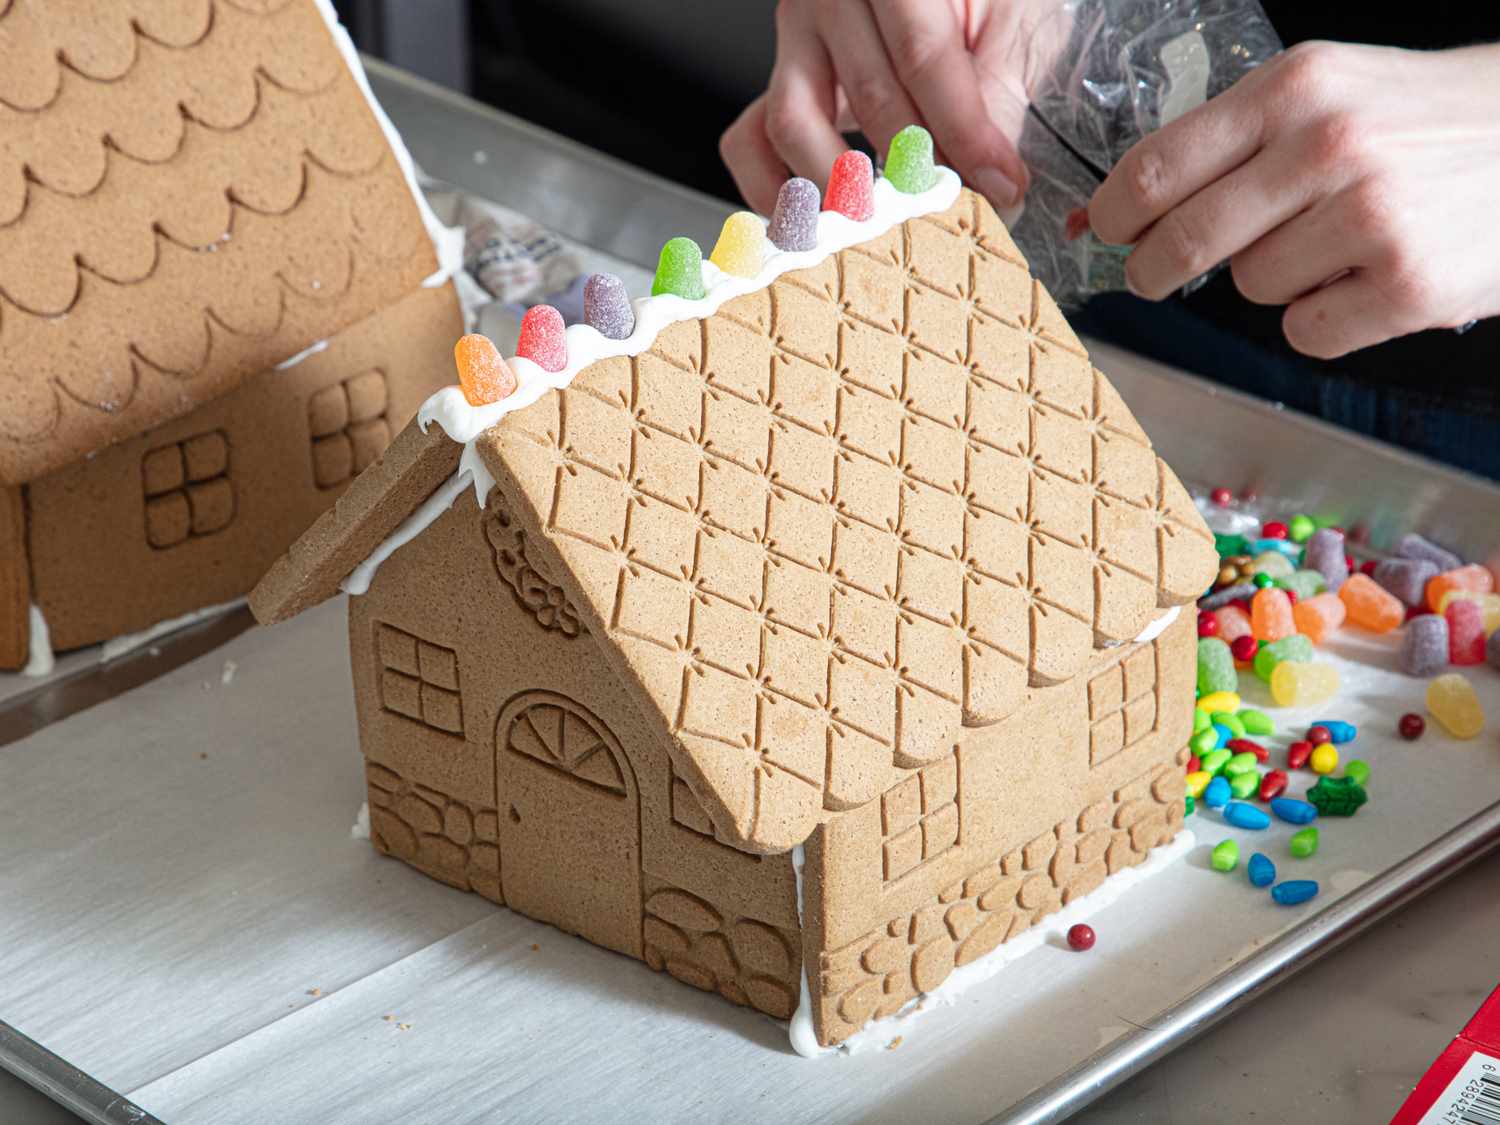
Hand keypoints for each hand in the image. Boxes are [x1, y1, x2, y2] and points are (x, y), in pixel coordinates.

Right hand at [721, 0, 1050, 215]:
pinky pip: (749, 143)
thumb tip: (996, 186)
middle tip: (953, 215)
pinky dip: (774, 191)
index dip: (963, 132)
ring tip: (890, 225)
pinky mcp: (778, 86)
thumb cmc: (980, 3)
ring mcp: (796, 42)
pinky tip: (821, 223)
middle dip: (916, 170)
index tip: (999, 187)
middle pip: (868, 97)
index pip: (922, 58)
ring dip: (844, 187)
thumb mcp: (1008, 25)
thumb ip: (998, 97)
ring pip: (795, 124)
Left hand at [1088, 41, 1499, 357]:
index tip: (1102, 233)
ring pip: (1249, 287)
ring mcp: (1370, 217)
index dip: (1111, 214)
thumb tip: (1109, 212)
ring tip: (1331, 243)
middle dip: (1152, 270)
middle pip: (1182, 241)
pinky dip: (1323, 319)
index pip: (1156, 168)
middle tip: (1153, 275)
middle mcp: (1328, 146)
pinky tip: (1363, 278)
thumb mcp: (1323, 93)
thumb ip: (1225, 145)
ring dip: (1272, 279)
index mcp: (1294, 89)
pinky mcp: (1406, 284)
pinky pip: (1304, 331)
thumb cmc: (1417, 123)